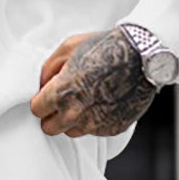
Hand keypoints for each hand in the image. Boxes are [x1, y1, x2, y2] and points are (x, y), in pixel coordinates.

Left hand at [30, 25, 156, 137]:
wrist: (142, 56)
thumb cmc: (106, 47)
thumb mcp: (68, 47)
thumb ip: (48, 69)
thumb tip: (42, 84)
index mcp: (61, 93)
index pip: (36, 110)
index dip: (41, 101)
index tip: (48, 96)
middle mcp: (76, 114)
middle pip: (50, 128)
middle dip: (53, 115)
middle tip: (64, 101)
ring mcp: (95, 124)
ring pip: (72, 131)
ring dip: (73, 120)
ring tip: (86, 99)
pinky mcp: (112, 129)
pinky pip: (95, 131)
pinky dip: (96, 120)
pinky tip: (104, 101)